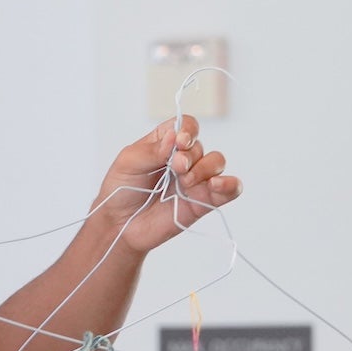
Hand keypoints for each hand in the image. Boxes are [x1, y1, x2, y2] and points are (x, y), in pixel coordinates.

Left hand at [93, 117, 239, 255]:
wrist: (120, 225)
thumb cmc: (121, 190)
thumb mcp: (128, 162)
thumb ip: (152, 150)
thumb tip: (174, 136)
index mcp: (165, 143)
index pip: (187, 125)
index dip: (188, 131)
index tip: (179, 143)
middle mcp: (183, 159)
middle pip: (201, 146)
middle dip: (190, 156)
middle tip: (176, 168)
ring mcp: (195, 180)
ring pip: (217, 163)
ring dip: (205, 169)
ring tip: (185, 182)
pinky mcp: (203, 201)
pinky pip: (230, 189)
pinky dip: (230, 185)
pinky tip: (217, 185)